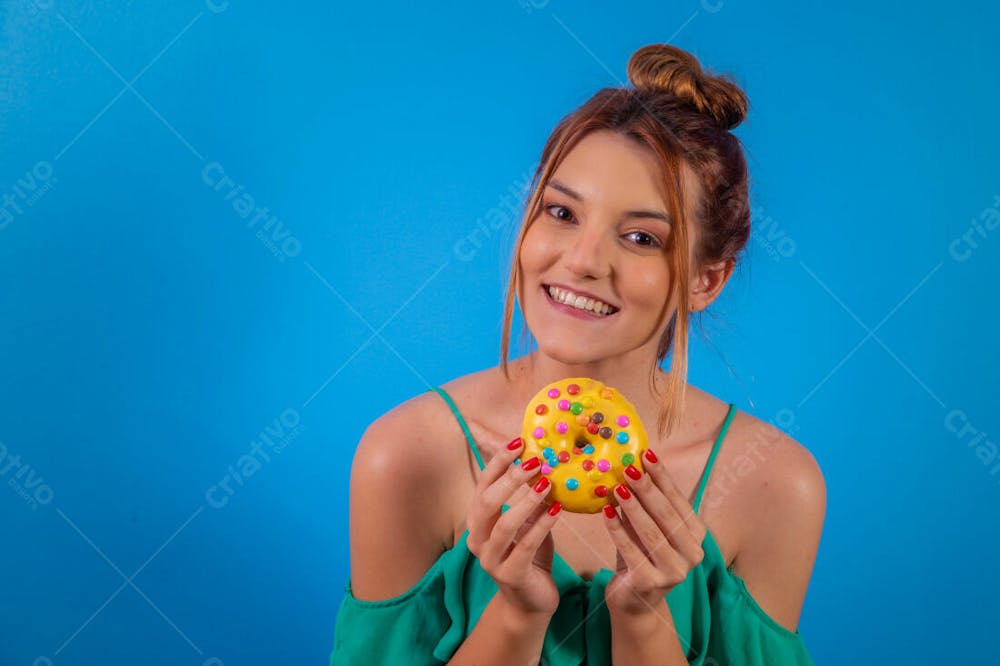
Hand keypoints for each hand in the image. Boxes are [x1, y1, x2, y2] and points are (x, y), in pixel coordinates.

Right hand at [465, 436, 564, 618]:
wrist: (530, 602)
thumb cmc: (528, 554)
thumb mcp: (526, 521)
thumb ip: (528, 497)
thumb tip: (545, 460)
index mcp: (477, 521)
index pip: (483, 484)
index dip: (499, 461)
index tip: (520, 442)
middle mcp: (476, 539)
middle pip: (487, 501)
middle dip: (511, 478)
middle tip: (537, 462)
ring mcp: (490, 560)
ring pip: (504, 524)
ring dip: (526, 501)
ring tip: (547, 484)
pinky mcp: (510, 575)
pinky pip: (526, 545)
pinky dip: (541, 526)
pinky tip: (557, 511)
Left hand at [602, 448, 707, 615]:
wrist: (635, 600)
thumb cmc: (643, 555)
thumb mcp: (651, 527)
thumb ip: (650, 503)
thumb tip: (634, 463)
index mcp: (697, 536)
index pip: (678, 500)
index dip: (662, 476)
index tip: (646, 454)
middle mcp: (692, 554)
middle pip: (666, 515)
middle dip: (647, 489)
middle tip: (629, 468)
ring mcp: (673, 571)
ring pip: (650, 532)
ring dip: (632, 508)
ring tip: (616, 487)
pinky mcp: (650, 583)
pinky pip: (630, 550)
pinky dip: (617, 530)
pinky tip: (606, 513)